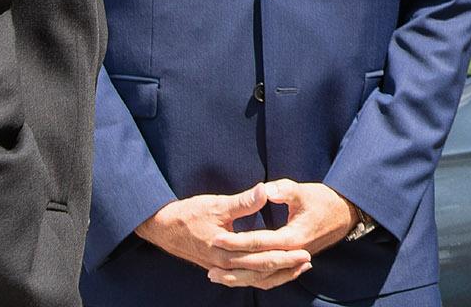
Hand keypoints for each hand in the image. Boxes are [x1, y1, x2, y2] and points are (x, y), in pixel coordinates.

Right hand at [136, 184, 312, 288]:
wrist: (163, 227)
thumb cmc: (189, 214)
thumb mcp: (217, 204)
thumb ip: (243, 201)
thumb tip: (265, 190)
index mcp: (226, 251)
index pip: (262, 257)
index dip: (285, 255)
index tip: (304, 249)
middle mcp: (225, 265)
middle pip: (261, 272)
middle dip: (286, 267)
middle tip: (307, 260)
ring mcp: (222, 269)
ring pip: (254, 279)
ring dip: (276, 275)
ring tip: (297, 270)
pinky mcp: (220, 268)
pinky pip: (244, 278)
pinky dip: (260, 277)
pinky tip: (272, 273)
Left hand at [202, 178, 358, 287]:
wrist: (345, 213)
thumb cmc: (323, 199)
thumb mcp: (303, 190)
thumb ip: (283, 190)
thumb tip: (264, 189)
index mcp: (292, 236)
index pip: (258, 242)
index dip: (236, 240)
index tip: (216, 237)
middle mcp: (292, 254)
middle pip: (258, 266)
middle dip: (233, 267)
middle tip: (209, 268)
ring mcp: (293, 261)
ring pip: (264, 278)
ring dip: (240, 279)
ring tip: (216, 277)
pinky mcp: (293, 262)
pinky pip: (272, 278)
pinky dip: (254, 280)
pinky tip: (240, 278)